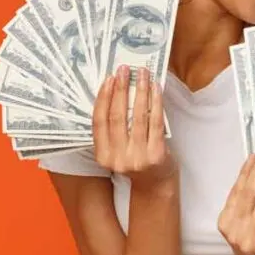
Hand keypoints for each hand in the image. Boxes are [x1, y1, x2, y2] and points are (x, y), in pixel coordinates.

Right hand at [93, 65, 175, 187]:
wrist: (156, 183)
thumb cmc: (136, 159)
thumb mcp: (118, 148)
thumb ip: (114, 128)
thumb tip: (116, 90)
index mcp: (102, 156)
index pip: (99, 122)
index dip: (103, 98)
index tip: (108, 79)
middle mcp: (117, 158)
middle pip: (117, 116)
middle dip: (121, 90)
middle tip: (124, 70)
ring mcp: (137, 157)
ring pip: (137, 117)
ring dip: (140, 91)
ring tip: (142, 74)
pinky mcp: (156, 155)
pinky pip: (155, 122)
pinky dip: (155, 102)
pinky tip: (155, 89)